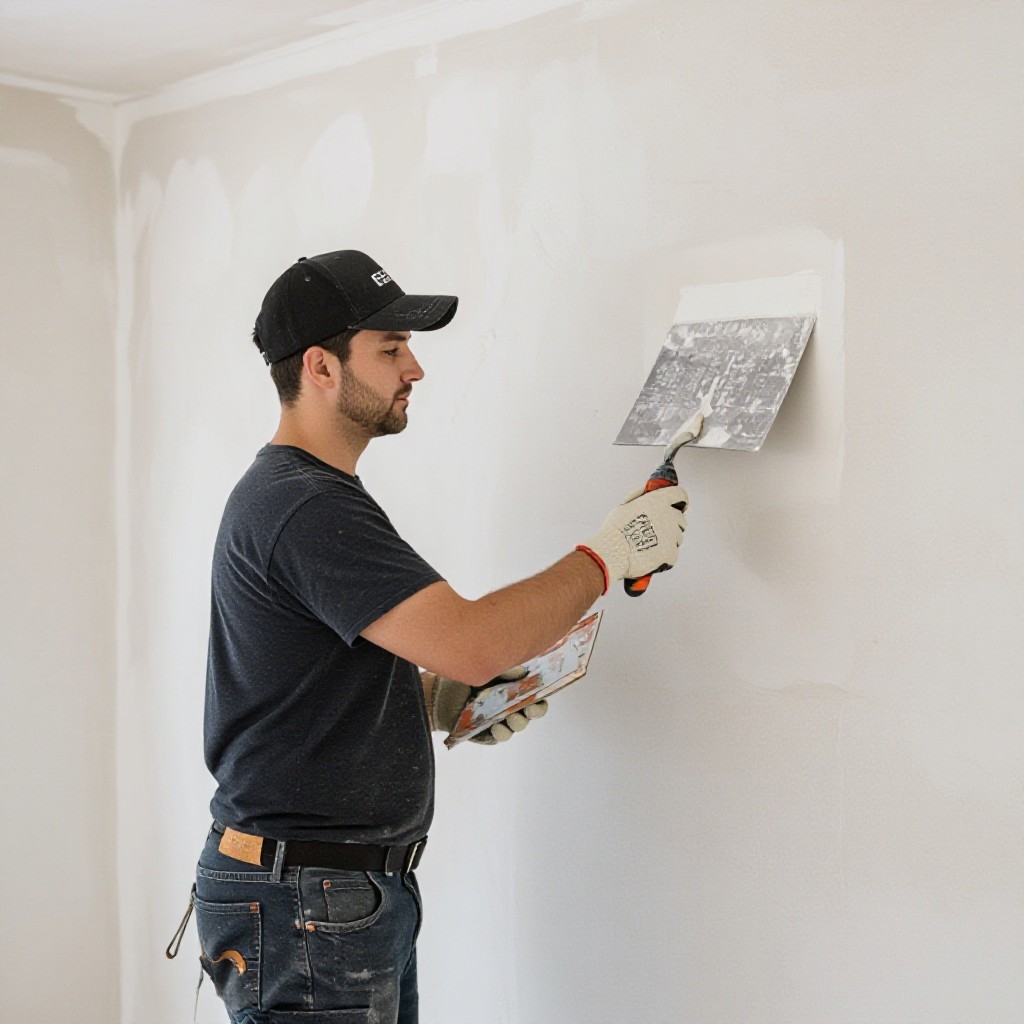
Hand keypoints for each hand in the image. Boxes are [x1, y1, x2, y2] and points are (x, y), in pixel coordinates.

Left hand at [428, 667, 548, 744]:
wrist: (438, 697)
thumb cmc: (464, 679)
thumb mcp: (484, 670)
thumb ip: (503, 669)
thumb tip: (521, 670)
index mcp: (515, 686)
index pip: (538, 691)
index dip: (542, 693)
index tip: (539, 692)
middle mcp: (512, 703)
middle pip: (535, 711)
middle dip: (534, 711)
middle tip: (527, 708)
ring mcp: (503, 719)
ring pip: (519, 724)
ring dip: (518, 721)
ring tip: (509, 717)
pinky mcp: (490, 734)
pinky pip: (502, 736)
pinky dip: (501, 731)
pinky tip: (496, 726)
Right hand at [577, 483, 688, 592]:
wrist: (612, 554)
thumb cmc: (615, 530)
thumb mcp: (624, 505)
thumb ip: (640, 495)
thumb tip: (649, 489)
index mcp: (658, 501)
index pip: (680, 495)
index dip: (680, 500)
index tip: (679, 505)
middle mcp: (669, 516)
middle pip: (680, 519)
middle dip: (671, 523)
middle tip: (655, 530)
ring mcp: (672, 536)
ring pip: (676, 537)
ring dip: (667, 540)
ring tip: (647, 544)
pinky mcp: (671, 553)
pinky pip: (672, 553)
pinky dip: (663, 555)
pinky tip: (649, 555)